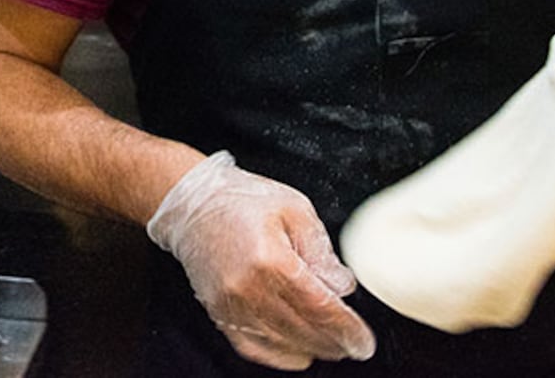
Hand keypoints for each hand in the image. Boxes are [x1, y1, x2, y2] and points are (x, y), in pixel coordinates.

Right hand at [147, 151, 376, 369]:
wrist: (191, 203)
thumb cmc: (243, 200)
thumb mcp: (294, 209)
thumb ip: (321, 250)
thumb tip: (342, 287)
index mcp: (270, 259)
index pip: (318, 307)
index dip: (346, 328)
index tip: (363, 341)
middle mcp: (248, 288)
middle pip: (303, 330)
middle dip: (335, 343)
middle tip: (355, 346)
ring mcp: (229, 304)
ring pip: (281, 343)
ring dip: (311, 349)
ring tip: (332, 346)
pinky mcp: (218, 312)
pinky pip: (253, 347)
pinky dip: (280, 355)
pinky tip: (299, 351)